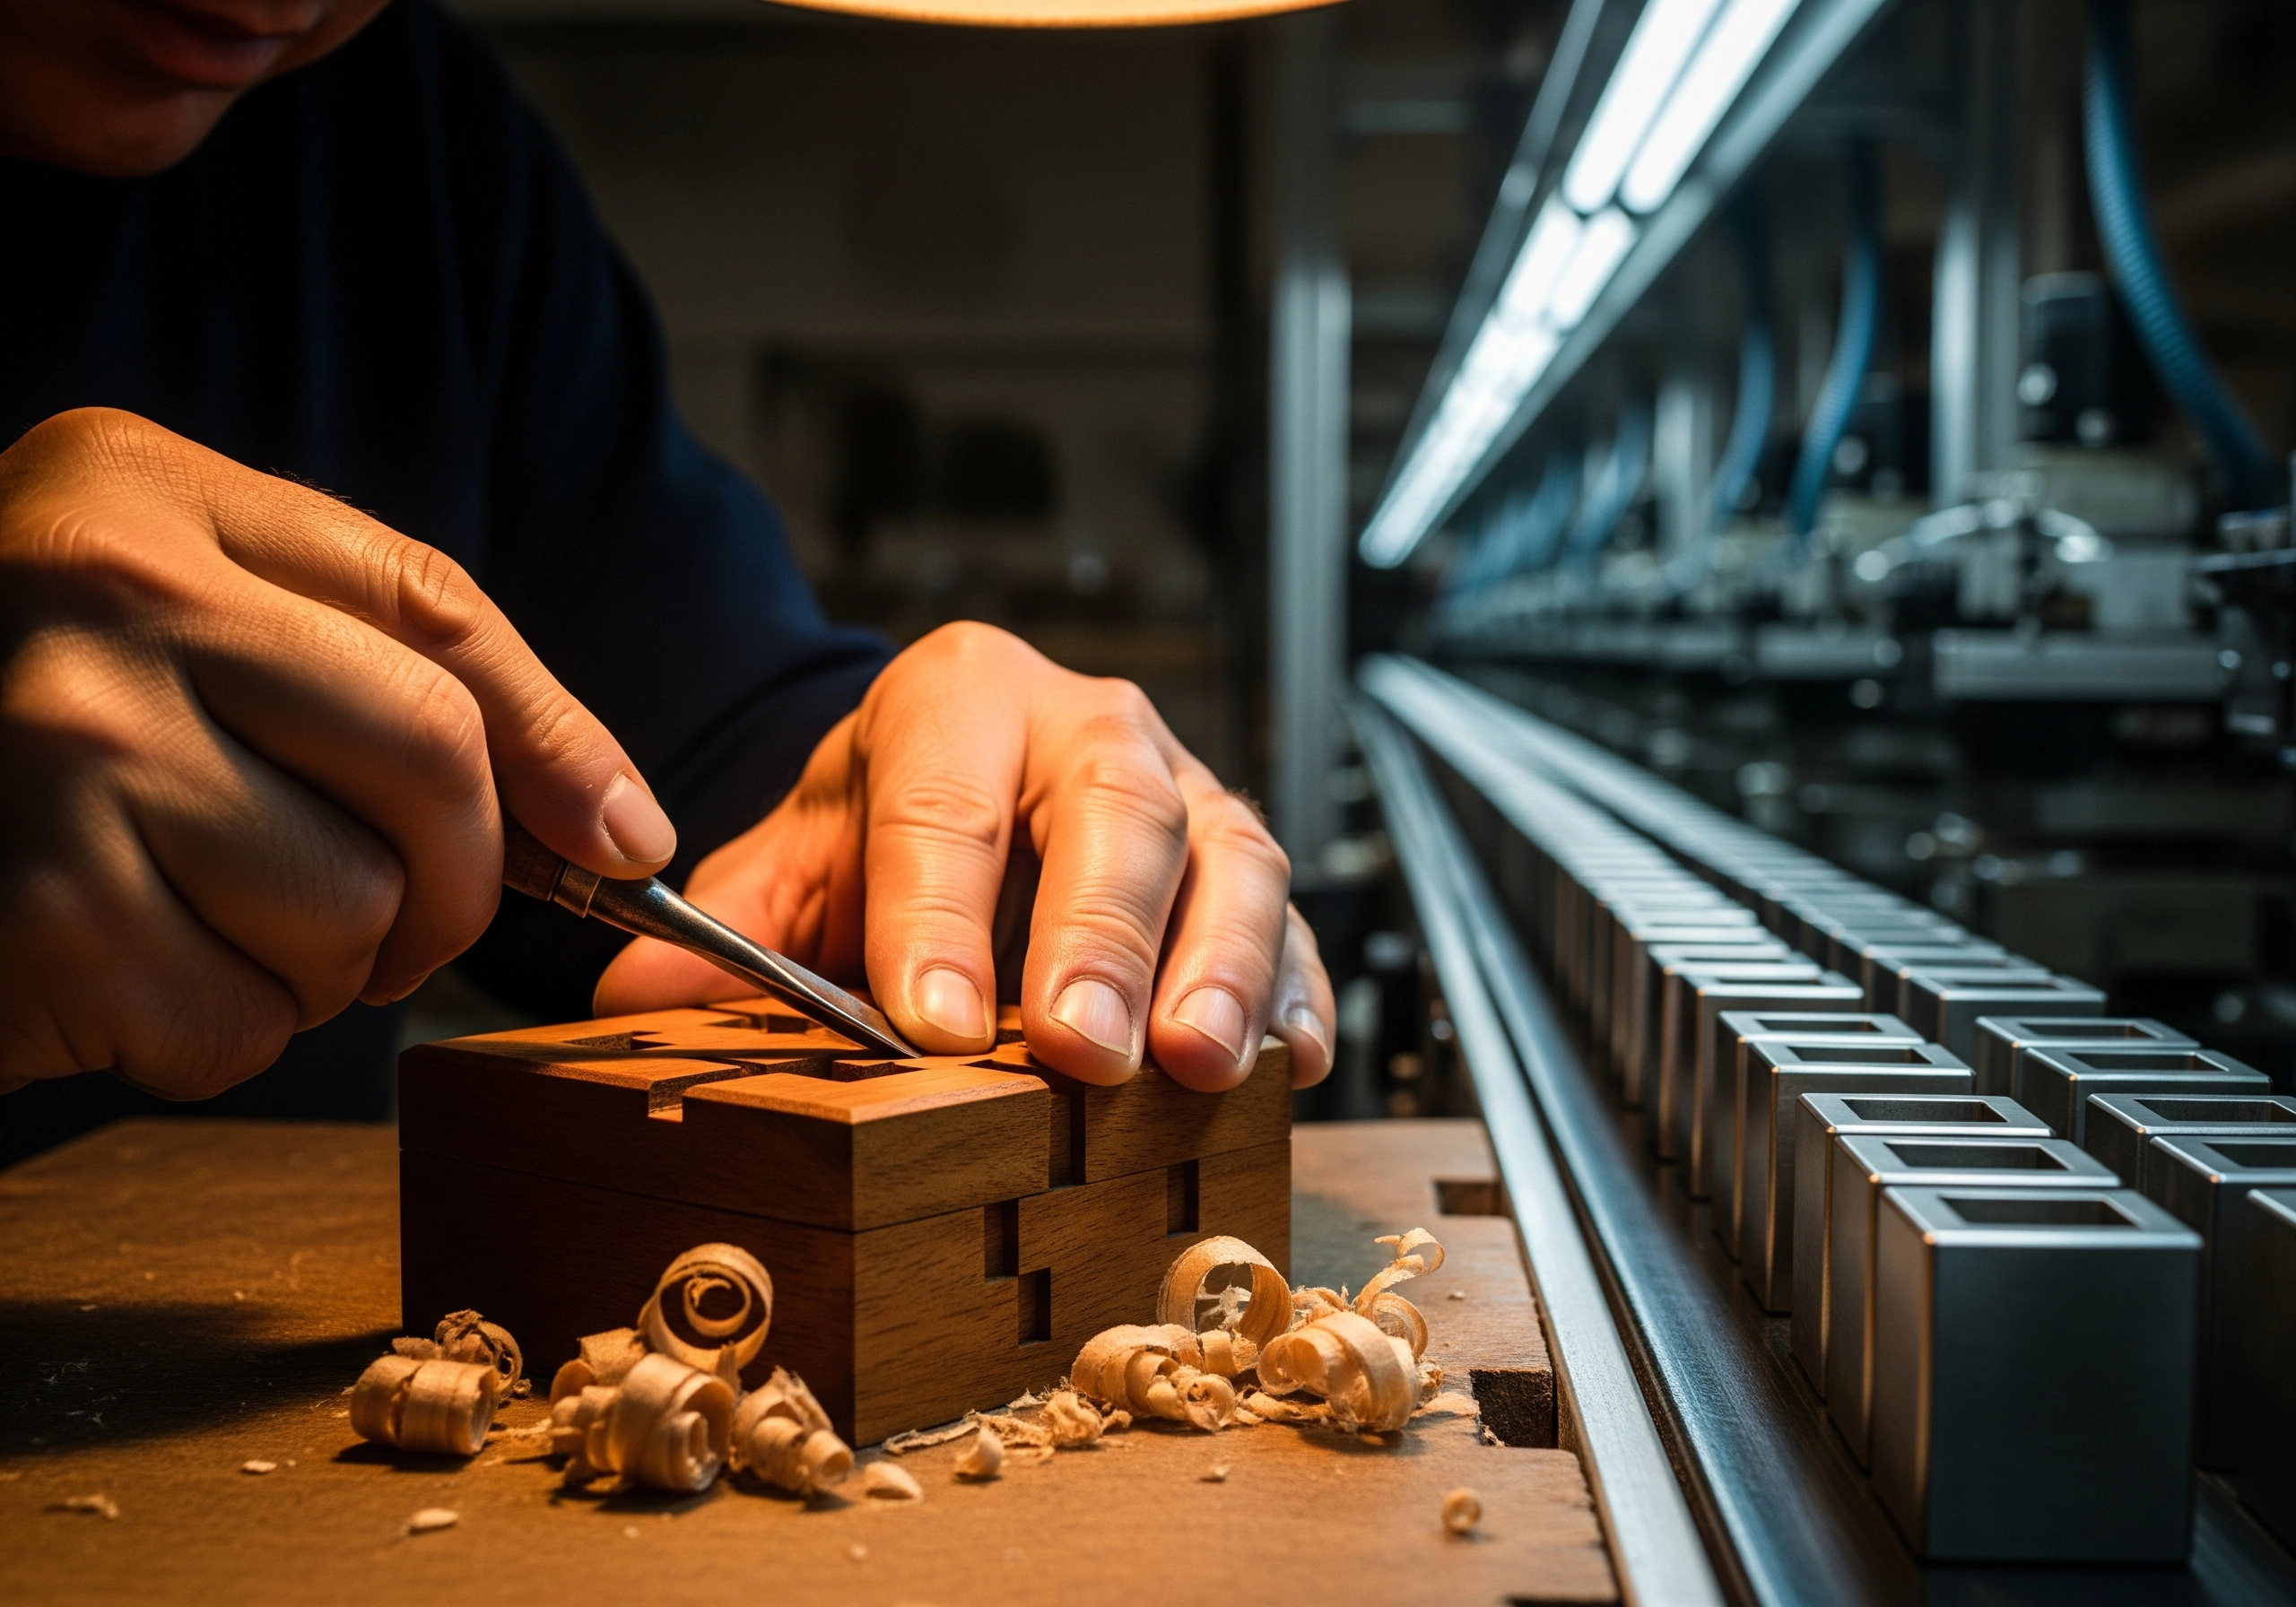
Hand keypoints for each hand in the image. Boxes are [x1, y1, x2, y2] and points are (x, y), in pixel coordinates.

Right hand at [0, 408, 675, 1097]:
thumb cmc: (20, 714)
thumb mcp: (178, 612)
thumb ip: (389, 668)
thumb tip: (626, 829)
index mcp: (144, 496)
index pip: (434, 612)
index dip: (560, 742)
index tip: (623, 841)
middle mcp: (99, 599)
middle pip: (432, 765)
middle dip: (456, 880)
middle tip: (399, 914)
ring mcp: (55, 756)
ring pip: (349, 915)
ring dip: (319, 964)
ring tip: (205, 918)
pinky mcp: (29, 917)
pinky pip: (238, 1025)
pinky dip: (217, 1033)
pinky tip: (125, 970)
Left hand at [596, 623, 1335, 1091]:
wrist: (980, 777)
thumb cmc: (897, 821)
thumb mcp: (800, 853)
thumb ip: (728, 924)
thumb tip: (635, 995)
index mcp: (960, 698)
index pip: (948, 797)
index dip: (939, 913)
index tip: (929, 1023)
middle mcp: (1087, 725)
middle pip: (1113, 809)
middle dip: (1099, 935)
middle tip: (1081, 1048)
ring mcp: (1185, 790)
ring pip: (1228, 854)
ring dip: (1218, 965)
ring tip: (1196, 1064)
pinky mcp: (1242, 863)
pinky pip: (1294, 921)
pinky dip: (1295, 994)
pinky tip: (1284, 1066)